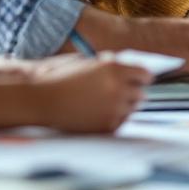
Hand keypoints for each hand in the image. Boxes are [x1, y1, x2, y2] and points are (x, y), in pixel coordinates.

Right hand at [28, 55, 152, 132]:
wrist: (43, 101)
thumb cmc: (63, 79)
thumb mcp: (89, 64)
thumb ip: (111, 65)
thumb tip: (129, 68)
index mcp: (115, 68)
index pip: (145, 74)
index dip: (141, 77)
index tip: (139, 80)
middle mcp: (118, 88)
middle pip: (141, 94)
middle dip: (132, 92)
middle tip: (121, 93)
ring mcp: (114, 108)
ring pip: (132, 109)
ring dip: (124, 105)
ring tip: (105, 102)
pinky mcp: (108, 126)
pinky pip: (121, 121)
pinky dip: (114, 118)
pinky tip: (98, 112)